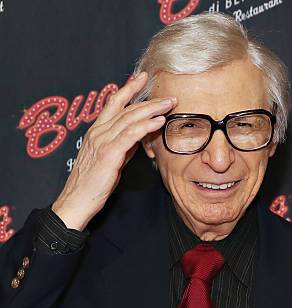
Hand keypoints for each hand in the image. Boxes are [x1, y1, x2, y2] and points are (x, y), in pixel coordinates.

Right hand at [51, 72, 176, 229]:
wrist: (77, 200)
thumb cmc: (93, 183)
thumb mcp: (111, 159)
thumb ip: (124, 145)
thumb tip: (140, 137)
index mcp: (96, 131)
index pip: (113, 103)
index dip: (128, 88)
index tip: (142, 78)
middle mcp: (98, 132)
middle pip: (125, 108)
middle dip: (147, 99)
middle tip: (167, 95)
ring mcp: (102, 142)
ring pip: (129, 118)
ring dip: (151, 110)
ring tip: (168, 105)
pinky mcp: (108, 154)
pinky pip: (130, 135)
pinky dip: (145, 126)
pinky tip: (158, 122)